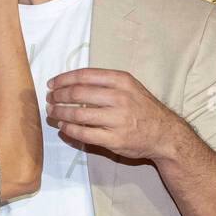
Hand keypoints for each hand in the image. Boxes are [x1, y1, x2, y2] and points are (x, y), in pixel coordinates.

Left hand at [45, 67, 183, 161]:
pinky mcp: (114, 139)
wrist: (165, 133)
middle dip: (58, 96)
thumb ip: (105, 82)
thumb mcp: (130, 86)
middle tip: (50, 99)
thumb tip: (71, 82)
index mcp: (121, 81)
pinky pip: (84, 133)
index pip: (84, 75)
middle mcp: (119, 98)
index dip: (63, 79)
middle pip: (77, 93)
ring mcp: (117, 119)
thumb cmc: (143, 108)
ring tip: (52, 113)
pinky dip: (69, 129)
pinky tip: (63, 127)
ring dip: (60, 113)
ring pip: (78, 114)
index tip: (52, 84)